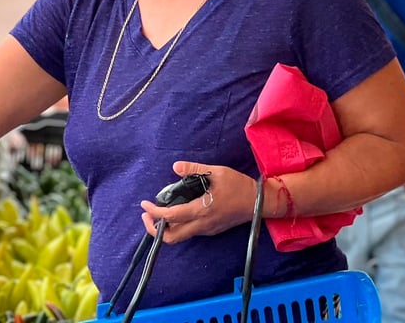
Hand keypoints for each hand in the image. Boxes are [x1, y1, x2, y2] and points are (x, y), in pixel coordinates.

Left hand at [139, 161, 256, 243]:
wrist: (260, 202)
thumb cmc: (239, 186)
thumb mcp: (216, 172)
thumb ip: (194, 169)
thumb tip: (175, 167)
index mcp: (201, 211)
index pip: (170, 217)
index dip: (154, 212)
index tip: (144, 204)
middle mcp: (202, 225)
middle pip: (172, 238)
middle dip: (154, 229)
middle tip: (147, 214)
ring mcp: (207, 230)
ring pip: (180, 236)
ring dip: (166, 228)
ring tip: (158, 212)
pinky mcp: (212, 230)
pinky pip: (190, 232)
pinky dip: (177, 225)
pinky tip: (176, 211)